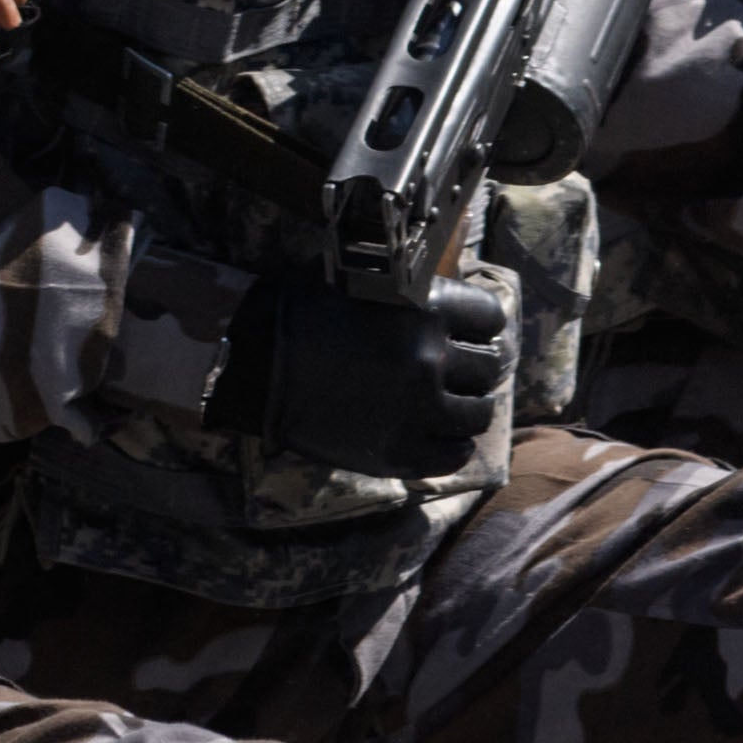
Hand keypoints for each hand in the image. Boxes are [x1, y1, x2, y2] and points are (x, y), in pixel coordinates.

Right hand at [209, 270, 507, 477]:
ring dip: (466, 409)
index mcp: (428, 310)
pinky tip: (439, 438)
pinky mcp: (396, 452)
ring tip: (447, 407)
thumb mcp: (371, 287)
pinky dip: (453, 447)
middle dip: (471, 370)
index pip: (490, 319)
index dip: (478, 328)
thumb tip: (455, 309)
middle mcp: (431, 359)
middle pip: (487, 368)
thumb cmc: (306, 313)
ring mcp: (416, 410)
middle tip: (454, 375)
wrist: (251, 365)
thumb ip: (419, 297)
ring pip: (477, 414)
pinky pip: (454, 456)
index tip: (467, 336)